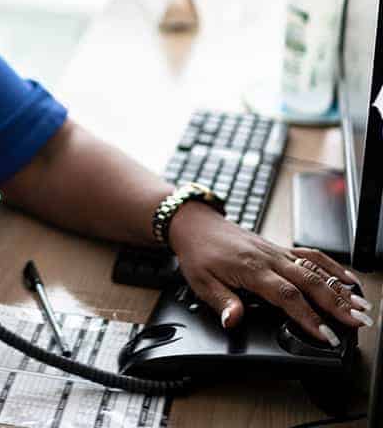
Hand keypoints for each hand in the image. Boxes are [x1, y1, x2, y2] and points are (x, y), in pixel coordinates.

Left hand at [168, 202, 371, 344]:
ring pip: (314, 268)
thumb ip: (221, 303)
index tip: (324, 334)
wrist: (196, 224)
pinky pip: (310, 255)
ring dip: (339, 287)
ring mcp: (276, 251)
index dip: (307, 316)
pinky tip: (348, 278)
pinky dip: (331, 266)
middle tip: (357, 322)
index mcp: (251, 268)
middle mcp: (269, 258)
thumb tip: (233, 322)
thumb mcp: (201, 281)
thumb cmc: (199, 252)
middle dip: (336, 303)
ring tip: (361, 305)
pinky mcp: (279, 248)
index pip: (286, 295)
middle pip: (309, 281)